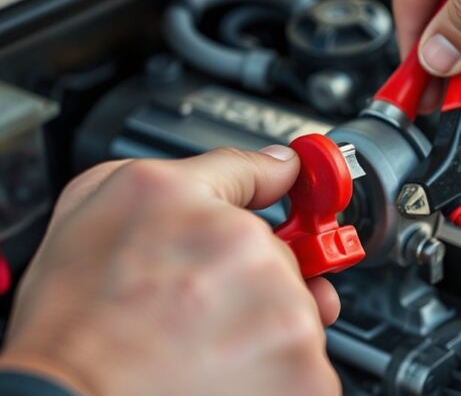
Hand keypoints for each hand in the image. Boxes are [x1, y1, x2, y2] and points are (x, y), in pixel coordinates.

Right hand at [0, 145, 340, 395]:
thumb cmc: (75, 322)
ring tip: (201, 351)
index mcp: (222, 221)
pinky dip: (276, 375)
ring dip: (263, 332)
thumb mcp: (109, 200)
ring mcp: (290, 328)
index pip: (278, 186)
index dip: (284, 200)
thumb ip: (211, 172)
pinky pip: (306, 368)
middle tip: (198, 313)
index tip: (297, 208)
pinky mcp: (306, 381)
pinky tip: (224, 378)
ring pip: (295, 318)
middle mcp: (262, 265)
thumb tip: (276, 165)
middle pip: (282, 265)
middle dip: (251, 284)